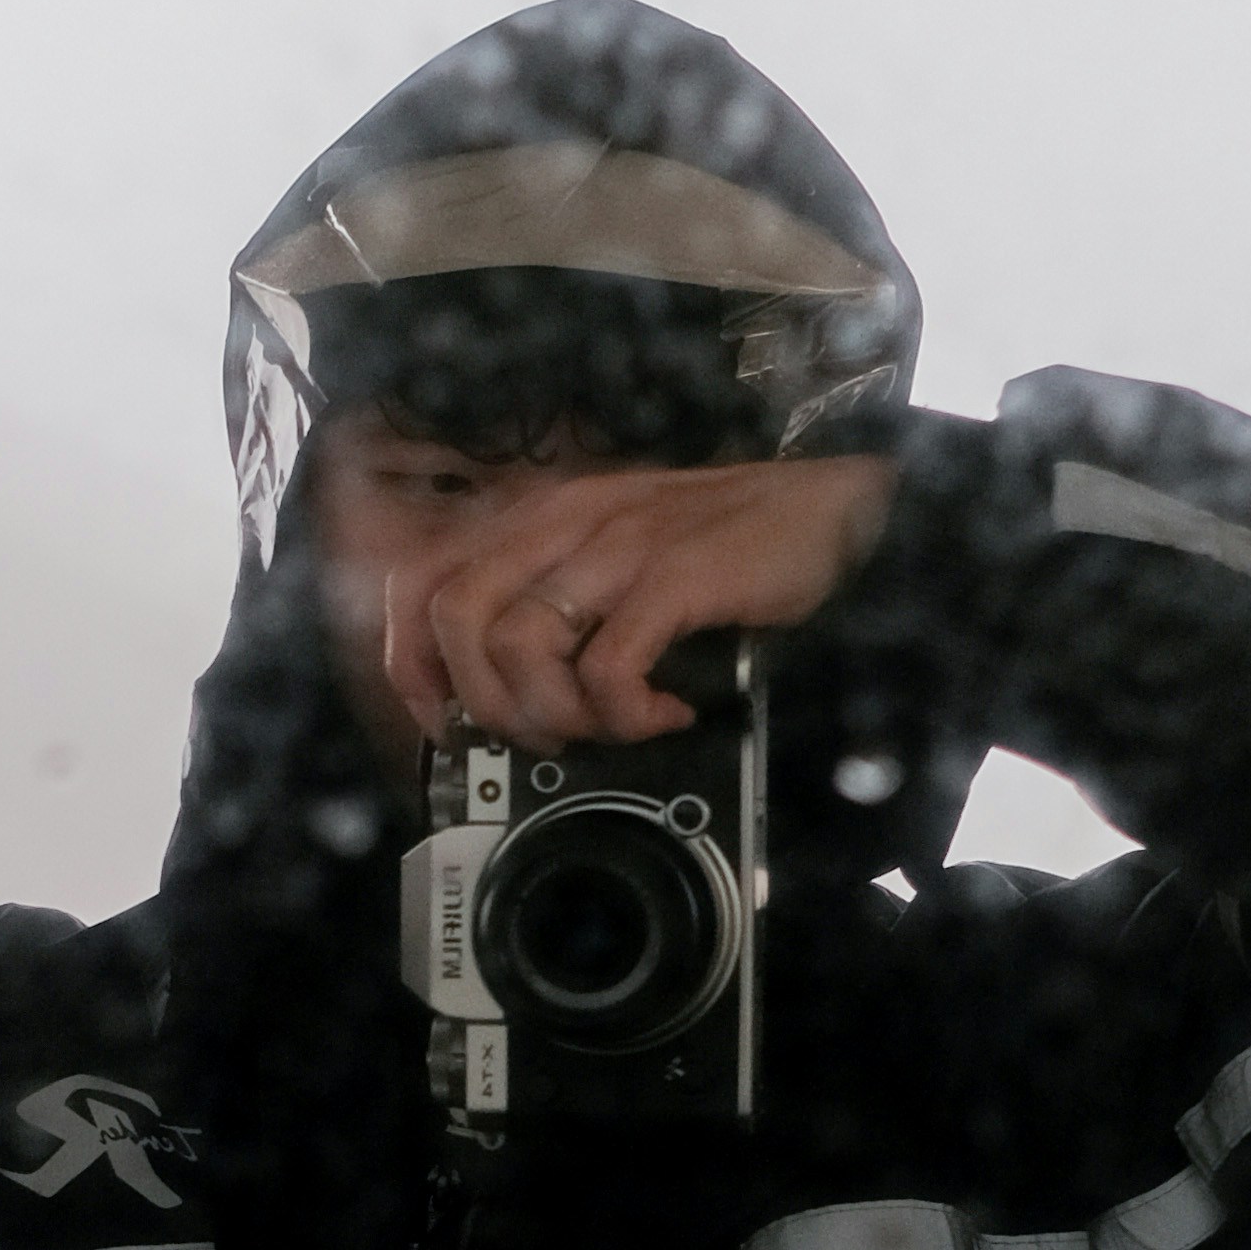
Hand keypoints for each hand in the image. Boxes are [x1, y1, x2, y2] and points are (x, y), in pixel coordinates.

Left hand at [321, 437, 898, 757]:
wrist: (838, 512)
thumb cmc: (725, 545)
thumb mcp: (617, 557)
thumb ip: (556, 602)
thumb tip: (500, 694)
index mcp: (539, 517)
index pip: (421, 580)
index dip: (412, 663)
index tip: (447, 723)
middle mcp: (565, 519)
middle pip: (454, 615)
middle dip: (482, 702)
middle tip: (542, 737)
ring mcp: (619, 542)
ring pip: (519, 643)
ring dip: (554, 713)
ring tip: (609, 728)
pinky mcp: (676, 573)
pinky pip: (607, 665)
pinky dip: (624, 713)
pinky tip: (665, 715)